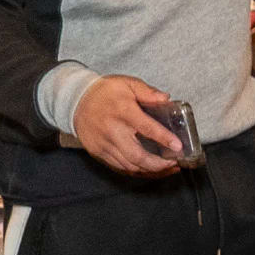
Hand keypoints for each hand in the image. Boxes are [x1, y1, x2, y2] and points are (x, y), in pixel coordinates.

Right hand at [72, 75, 187, 176]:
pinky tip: (149, 169)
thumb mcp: (127, 83)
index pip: (146, 128)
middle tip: (175, 162)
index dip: (164, 139)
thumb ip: (147, 92)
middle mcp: (112, 131)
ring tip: (167, 168)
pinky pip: (119, 167)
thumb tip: (165, 99)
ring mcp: (104, 144)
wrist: (75, 101)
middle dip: (158, 164)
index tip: (178, 146)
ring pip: (129, 165)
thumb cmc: (104, 92)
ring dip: (150, 170)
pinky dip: (136, 171)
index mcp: (123, 112)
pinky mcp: (98, 152)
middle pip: (137, 155)